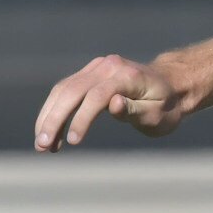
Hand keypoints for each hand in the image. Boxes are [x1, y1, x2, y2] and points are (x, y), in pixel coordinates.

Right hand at [34, 55, 181, 151]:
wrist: (170, 85)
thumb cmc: (166, 106)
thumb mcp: (157, 116)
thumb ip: (135, 111)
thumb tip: (114, 104)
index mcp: (127, 76)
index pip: (97, 96)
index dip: (82, 119)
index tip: (72, 142)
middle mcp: (108, 66)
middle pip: (72, 90)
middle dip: (54, 119)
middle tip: (42, 146)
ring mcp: (97, 67)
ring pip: (63, 89)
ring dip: (49, 117)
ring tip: (42, 145)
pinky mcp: (90, 72)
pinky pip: (66, 90)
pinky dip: (54, 111)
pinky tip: (51, 133)